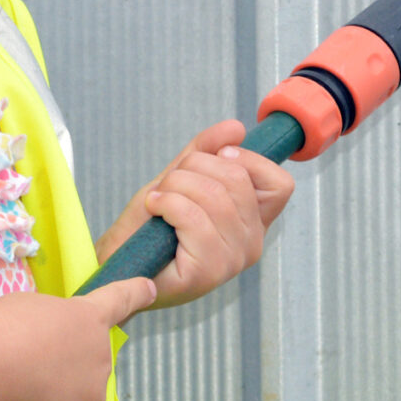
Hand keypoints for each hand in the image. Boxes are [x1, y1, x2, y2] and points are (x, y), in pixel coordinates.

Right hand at [0, 276, 155, 400]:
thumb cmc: (3, 328)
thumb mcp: (28, 310)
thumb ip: (50, 327)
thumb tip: (46, 352)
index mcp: (88, 319)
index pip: (119, 301)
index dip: (136, 294)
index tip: (150, 289)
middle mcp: (101, 356)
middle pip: (88, 362)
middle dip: (64, 365)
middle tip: (26, 366)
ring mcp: (92, 394)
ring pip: (74, 397)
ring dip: (52, 395)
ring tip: (16, 389)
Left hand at [96, 121, 294, 308]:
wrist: (119, 262)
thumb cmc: (150, 225)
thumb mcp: (180, 178)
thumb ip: (207, 152)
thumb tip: (235, 128)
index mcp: (253, 222)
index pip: (281, 184)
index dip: (249, 160)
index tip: (217, 159)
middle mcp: (251, 244)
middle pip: (237, 179)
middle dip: (194, 168)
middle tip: (170, 185)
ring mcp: (232, 261)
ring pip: (213, 196)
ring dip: (175, 186)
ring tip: (159, 199)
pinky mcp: (206, 272)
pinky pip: (193, 217)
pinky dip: (167, 203)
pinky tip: (155, 210)